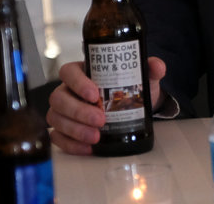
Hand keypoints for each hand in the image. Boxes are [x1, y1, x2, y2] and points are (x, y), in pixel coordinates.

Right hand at [46, 57, 166, 154]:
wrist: (134, 107)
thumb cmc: (130, 87)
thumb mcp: (141, 75)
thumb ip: (150, 68)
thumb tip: (157, 66)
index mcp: (82, 72)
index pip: (69, 72)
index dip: (78, 83)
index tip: (94, 94)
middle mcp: (68, 90)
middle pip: (59, 98)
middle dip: (79, 111)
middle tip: (101, 120)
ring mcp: (63, 111)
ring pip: (56, 118)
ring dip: (75, 129)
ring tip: (96, 137)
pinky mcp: (63, 129)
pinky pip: (58, 137)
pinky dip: (71, 144)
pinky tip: (88, 148)